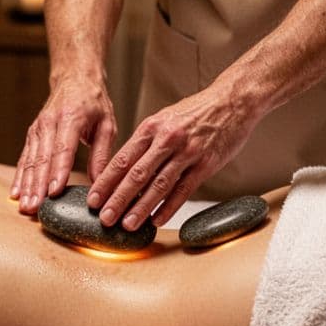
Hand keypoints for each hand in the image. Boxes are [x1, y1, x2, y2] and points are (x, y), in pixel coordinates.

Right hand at [12, 76, 116, 214]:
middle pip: (41, 159)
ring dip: (26, 185)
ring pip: (30, 161)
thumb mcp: (107, 124)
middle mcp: (49, 123)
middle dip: (37, 186)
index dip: (58, 172)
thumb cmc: (94, 102)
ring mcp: (38, 129)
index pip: (63, 149)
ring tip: (25, 207)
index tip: (54, 191)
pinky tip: (16, 194)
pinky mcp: (32, 135)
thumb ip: (102, 154)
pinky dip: (19, 177)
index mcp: (71, 118)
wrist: (74, 78)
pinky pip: (24, 158)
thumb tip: (101, 183)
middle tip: (35, 208)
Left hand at [86, 89, 257, 230]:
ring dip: (141, 208)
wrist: (232, 101)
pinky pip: (184, 190)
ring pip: (159, 185)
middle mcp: (167, 139)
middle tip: (105, 218)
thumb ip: (146, 142)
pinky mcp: (206, 163)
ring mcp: (187, 152)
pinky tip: (157, 220)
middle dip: (118, 199)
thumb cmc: (196, 112)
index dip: (106, 182)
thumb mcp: (164, 119)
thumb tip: (125, 169)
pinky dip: (169, 207)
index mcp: (151, 128)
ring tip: (128, 224)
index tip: (93, 199)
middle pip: (137, 174)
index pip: (122, 159)